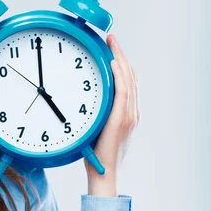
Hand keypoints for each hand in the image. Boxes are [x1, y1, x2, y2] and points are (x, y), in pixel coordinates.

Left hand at [84, 34, 140, 181]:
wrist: (103, 172)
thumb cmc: (95, 156)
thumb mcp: (94, 129)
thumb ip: (93, 113)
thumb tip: (78, 102)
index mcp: (127, 114)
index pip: (129, 82)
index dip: (123, 63)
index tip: (112, 49)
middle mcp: (132, 112)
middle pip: (131, 76)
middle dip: (121, 54)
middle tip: (111, 39)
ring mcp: (129, 115)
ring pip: (129, 80)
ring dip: (120, 58)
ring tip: (111, 43)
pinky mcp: (122, 119)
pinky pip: (123, 91)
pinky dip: (120, 75)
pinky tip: (113, 63)